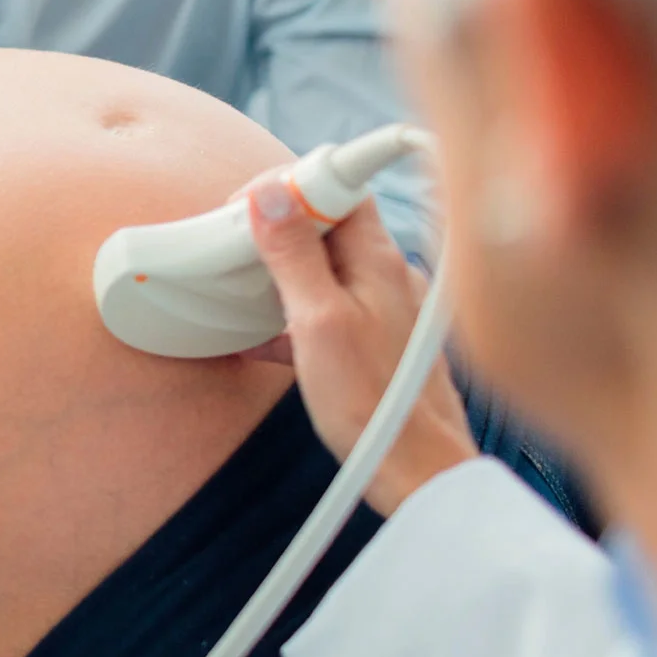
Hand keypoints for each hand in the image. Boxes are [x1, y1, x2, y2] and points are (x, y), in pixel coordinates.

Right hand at [239, 171, 478, 515]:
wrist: (418, 471)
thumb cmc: (371, 403)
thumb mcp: (317, 322)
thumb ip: (294, 256)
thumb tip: (272, 194)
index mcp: (379, 260)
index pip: (341, 188)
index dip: (291, 186)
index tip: (249, 208)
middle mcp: (391, 276)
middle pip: (332, 224)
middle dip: (282, 227)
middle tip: (239, 247)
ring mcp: (390, 308)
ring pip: (330, 266)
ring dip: (287, 272)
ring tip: (249, 292)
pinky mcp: (383, 341)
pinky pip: (334, 305)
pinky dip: (299, 311)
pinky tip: (271, 339)